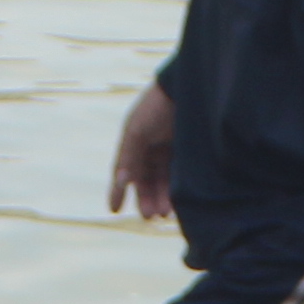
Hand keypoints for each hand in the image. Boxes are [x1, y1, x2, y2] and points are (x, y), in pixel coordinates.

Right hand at [107, 83, 176, 220]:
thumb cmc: (157, 106)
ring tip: (164, 213)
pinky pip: (180, 175)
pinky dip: (177, 189)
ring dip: (162, 197)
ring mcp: (171, 150)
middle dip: (147, 198)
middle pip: (146, 180)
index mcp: (135, 141)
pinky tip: (177, 201)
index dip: (119, 190)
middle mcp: (152, 148)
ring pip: (164, 181)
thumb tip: (121, 181)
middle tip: (150, 216)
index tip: (114, 210)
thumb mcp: (137, 131)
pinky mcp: (189, 152)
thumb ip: (129, 156)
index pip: (125, 170)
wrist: (189, 88)